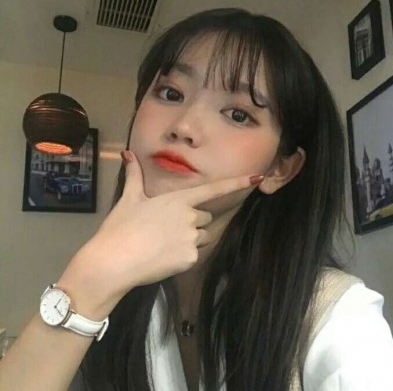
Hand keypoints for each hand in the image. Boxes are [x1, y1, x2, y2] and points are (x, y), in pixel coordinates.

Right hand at [57, 151, 262, 318]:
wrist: (114, 261)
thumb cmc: (120, 227)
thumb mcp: (128, 199)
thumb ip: (134, 176)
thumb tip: (127, 153)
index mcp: (178, 200)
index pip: (213, 189)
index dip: (237, 183)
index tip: (257, 178)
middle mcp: (190, 216)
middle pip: (205, 217)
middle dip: (193, 221)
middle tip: (167, 230)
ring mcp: (192, 239)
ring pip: (201, 236)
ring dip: (190, 239)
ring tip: (163, 245)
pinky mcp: (190, 259)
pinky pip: (194, 255)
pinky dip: (182, 257)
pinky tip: (163, 258)